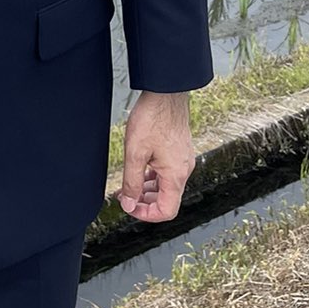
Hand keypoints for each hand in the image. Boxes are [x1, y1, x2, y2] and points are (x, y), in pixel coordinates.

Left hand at [118, 90, 193, 221]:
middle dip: (145, 202)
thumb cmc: (153, 118)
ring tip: (129, 184)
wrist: (166, 92)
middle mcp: (184, 170)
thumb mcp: (135, 153)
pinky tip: (140, 170)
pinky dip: (154, 177)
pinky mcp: (180, 150)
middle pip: (167, 200)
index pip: (166, 211)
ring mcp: (183, 160)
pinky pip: (168, 173)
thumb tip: (129, 204)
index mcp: (176, 175)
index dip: (146, 215)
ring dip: (148, 190)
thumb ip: (132, 182)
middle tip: (125, 196)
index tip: (129, 207)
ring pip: (167, 186)